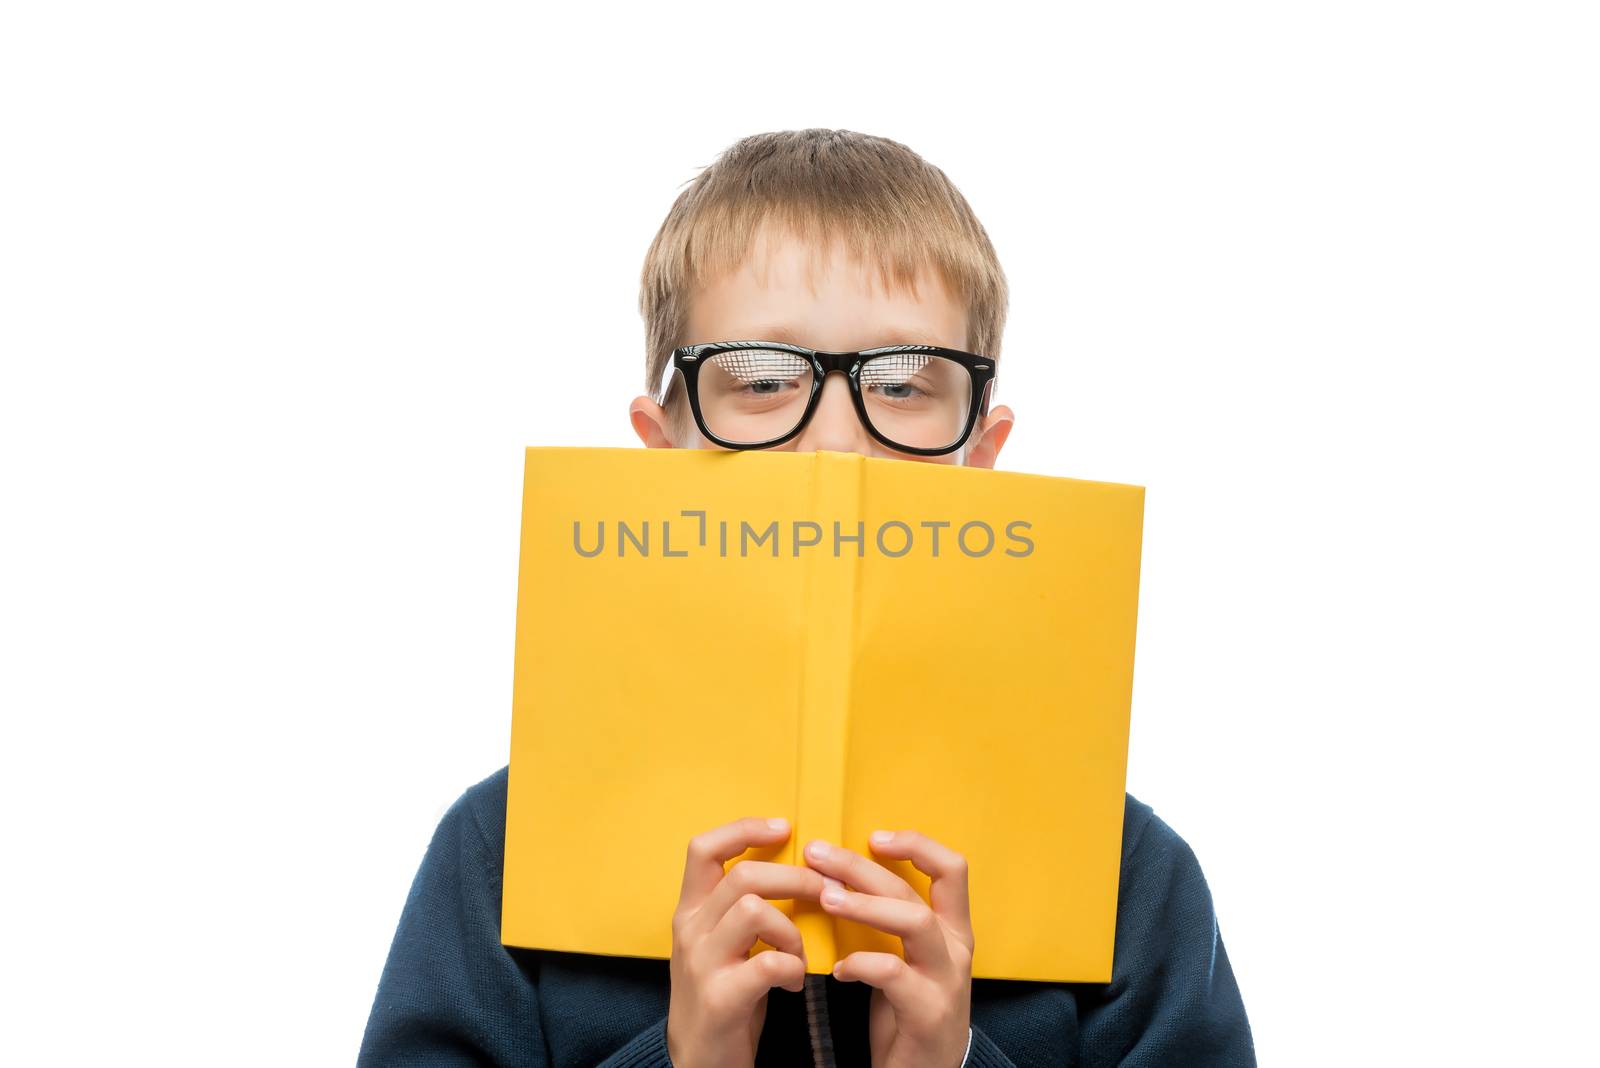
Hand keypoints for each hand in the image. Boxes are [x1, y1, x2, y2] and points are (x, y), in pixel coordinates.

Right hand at [667, 816, 824, 1067]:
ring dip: (791, 928)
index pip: (703, 848)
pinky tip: (793, 982)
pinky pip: (768, 963)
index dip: (744, 829)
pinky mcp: (720, 998)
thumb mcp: (721, 943)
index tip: (785, 829)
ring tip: (799, 954)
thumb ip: (741, 907)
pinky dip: (792, 968)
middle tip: (828, 893)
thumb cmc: (723, 994)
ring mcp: (701, 963)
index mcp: (690, 910)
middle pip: (743, 875)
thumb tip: (798, 869)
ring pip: (753, 910)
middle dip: (796, 878)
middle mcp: (690, 929)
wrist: (698, 1063)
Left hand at [804, 831, 973, 1067]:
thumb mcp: (907, 958)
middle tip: (817, 856)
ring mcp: (947, 980)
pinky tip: (836, 970)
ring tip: (825, 899)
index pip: (952, 868)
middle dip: (861, 867)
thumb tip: (838, 876)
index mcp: (953, 929)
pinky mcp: (929, 1013)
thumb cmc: (908, 1011)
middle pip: (914, 889)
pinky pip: (894, 974)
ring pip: (914, 921)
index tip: (873, 836)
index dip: (916, 844)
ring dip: (864, 905)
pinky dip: (860, 965)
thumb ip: (888, 921)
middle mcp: (957, 949)